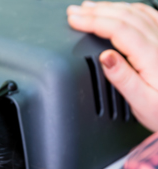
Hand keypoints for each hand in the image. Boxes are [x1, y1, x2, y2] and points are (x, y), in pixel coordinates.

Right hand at [67, 1, 157, 131]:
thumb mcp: (142, 102)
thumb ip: (123, 78)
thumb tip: (105, 57)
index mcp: (150, 57)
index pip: (118, 29)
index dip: (93, 21)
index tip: (74, 20)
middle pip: (125, 16)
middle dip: (96, 11)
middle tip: (75, 12)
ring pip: (135, 12)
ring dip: (109, 7)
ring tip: (89, 7)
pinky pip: (148, 14)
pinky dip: (129, 8)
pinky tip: (120, 9)